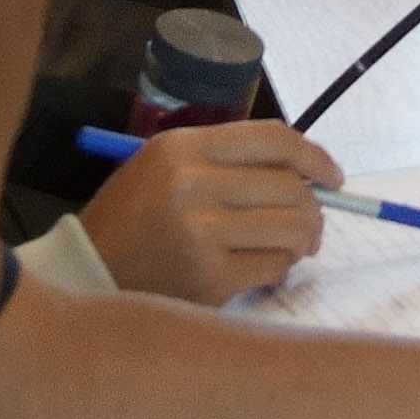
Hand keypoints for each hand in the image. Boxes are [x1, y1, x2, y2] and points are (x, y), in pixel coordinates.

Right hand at [77, 121, 338, 304]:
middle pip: (291, 186)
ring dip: (302, 240)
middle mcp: (193, 183)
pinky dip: (279, 269)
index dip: (315, 156)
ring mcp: (201, 232)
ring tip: (291, 248)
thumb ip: (227, 162)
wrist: (85, 275)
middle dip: (314, 209)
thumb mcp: (165, 167)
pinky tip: (261, 269)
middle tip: (311, 226)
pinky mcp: (209, 278)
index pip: (274, 140)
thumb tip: (305, 173)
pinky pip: (274, 266)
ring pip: (292, 227)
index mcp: (182, 147)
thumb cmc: (133, 219)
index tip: (334, 177)